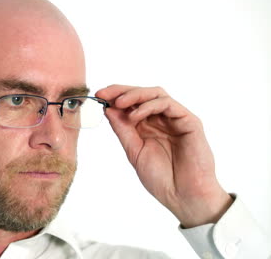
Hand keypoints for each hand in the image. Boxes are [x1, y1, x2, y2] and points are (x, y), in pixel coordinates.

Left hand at [95, 85, 232, 227]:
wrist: (183, 197)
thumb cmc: (161, 178)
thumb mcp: (134, 151)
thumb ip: (123, 130)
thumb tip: (108, 109)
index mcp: (147, 127)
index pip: (131, 104)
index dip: (115, 96)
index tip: (98, 95)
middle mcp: (161, 120)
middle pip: (142, 94)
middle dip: (122, 91)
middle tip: (104, 93)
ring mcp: (176, 119)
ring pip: (156, 94)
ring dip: (135, 95)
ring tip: (119, 104)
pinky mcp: (189, 122)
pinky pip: (168, 104)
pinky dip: (149, 105)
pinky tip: (135, 116)